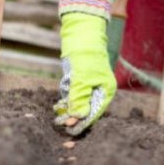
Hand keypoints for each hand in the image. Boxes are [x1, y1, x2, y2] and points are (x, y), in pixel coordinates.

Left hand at [53, 13, 116, 135]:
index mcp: (106, 91)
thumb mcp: (81, 79)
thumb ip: (79, 99)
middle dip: (72, 115)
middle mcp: (99, 89)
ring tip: (58, 109)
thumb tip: (77, 117)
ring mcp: (89, 84)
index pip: (94, 112)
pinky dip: (65, 97)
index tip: (70, 129)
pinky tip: (58, 103)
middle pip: (85, 109)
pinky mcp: (79, 79)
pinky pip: (72, 94)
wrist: (81, 35)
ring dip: (67, 105)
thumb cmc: (85, 56)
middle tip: (59, 122)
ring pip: (76, 101)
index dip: (82, 121)